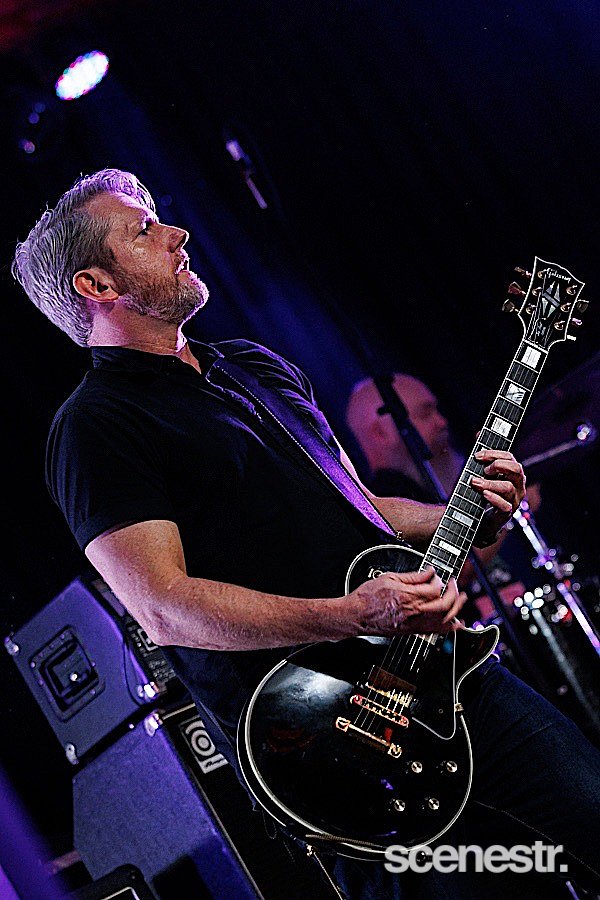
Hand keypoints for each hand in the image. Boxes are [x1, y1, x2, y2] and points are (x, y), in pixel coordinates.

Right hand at [352, 566, 466, 635]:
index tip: (436, 574)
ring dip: (456, 609)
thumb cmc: (367, 597)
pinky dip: (449, 626)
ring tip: (461, 599)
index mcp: (407, 596)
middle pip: (444, 605)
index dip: (439, 580)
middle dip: (453, 593)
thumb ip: (412, 576)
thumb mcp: (388, 577)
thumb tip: (429, 572)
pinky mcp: (412, 631)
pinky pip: (437, 631)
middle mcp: (413, 612)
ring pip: (444, 620)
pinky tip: (455, 621)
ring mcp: (414, 624)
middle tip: (453, 584)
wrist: (356, 615)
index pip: (434, 588)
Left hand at [471, 449, 525, 545]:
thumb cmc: (483, 494)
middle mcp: (517, 486)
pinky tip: (483, 494)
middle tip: (484, 469)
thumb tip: (478, 433)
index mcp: (513, 474)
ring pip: (508, 488)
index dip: (495, 454)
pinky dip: (493, 498)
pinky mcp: (506, 515)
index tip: (478, 455)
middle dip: (499, 466)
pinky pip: (505, 506)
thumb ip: (482, 456)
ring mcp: (513, 501)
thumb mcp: (482, 473)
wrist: (480, 521)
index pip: (510, 458)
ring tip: (475, 482)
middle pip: (517, 470)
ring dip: (490, 483)